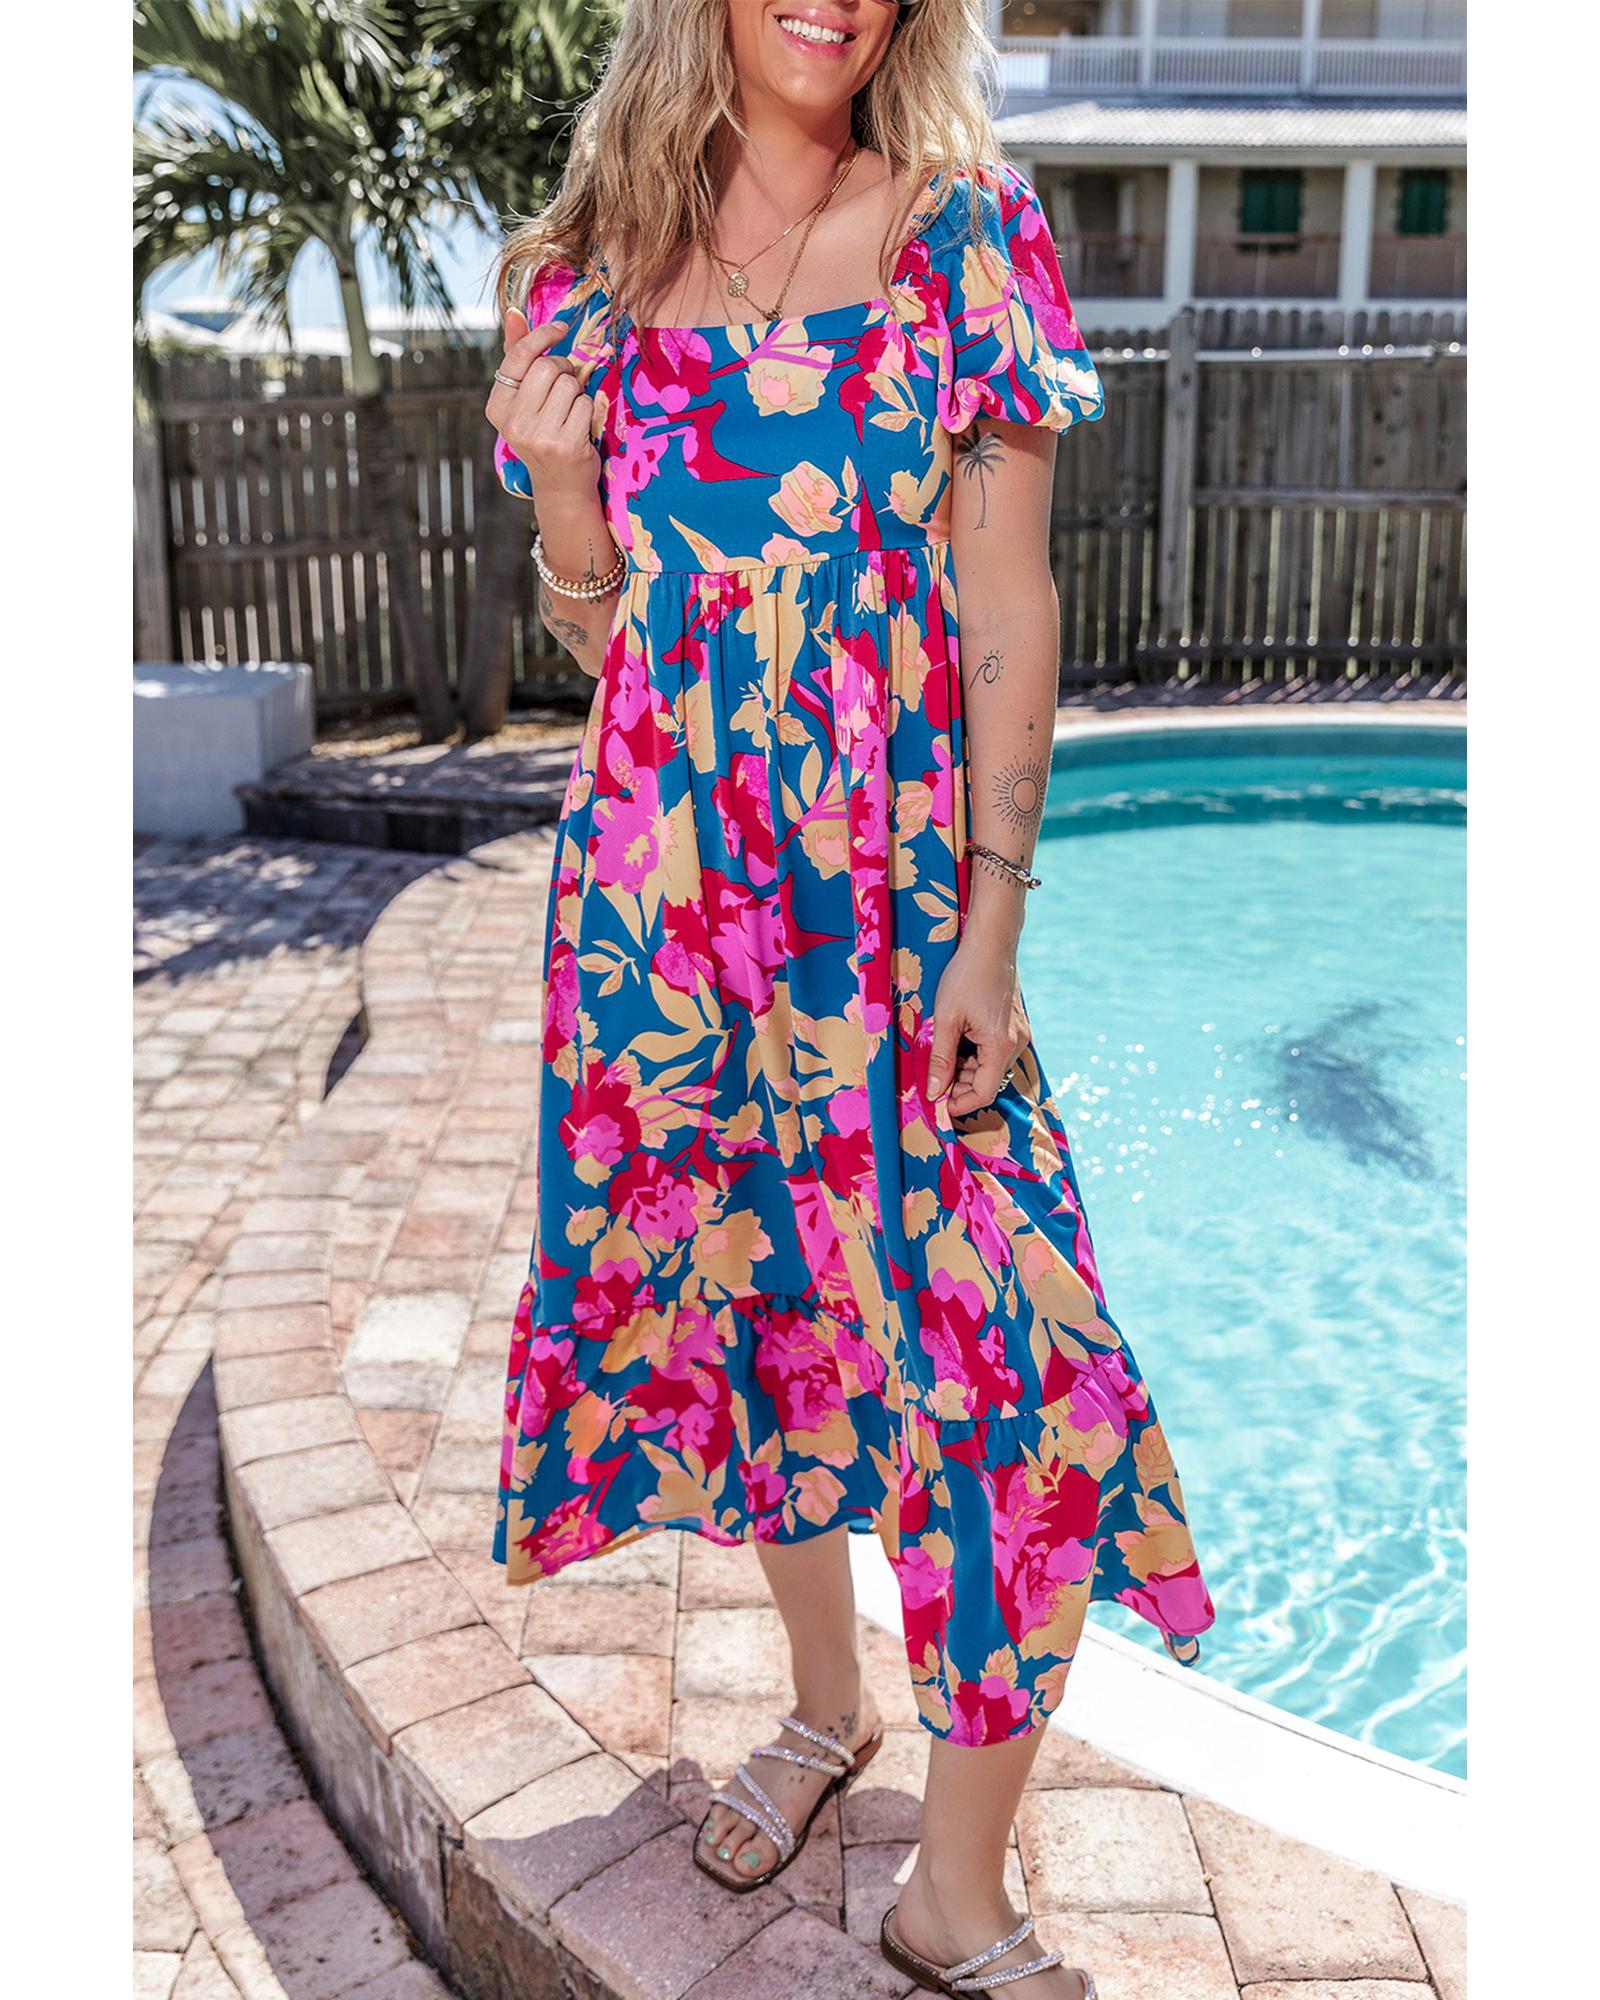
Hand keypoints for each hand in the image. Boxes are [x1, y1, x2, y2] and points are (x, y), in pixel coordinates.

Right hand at [484, 307, 601, 499]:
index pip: (519, 356)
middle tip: (568, 385)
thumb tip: (514, 311)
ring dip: (578, 392)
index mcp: (497, 408)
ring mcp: (538, 436)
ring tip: (571, 411)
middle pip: (548, 367)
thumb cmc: (544, 435)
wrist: (561, 487)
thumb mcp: (525, 400)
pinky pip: (586, 405)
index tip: (561, 329)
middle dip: (565, 369)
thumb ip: (519, 357)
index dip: (542, 336)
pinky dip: (589, 411)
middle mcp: (513, 423)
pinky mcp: (565, 446)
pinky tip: (581, 428)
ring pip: (570, 385)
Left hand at [925, 937, 1029, 1117]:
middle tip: (933, 1078)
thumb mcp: (946, 1019)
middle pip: (988, 1083)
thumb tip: (934, 1091)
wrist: (991, 944)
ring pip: (991, 1068)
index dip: (959, 1104)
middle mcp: (1016, 1045)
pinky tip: (957, 1042)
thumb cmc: (967, 976)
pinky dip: (976, 1056)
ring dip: (966, 1070)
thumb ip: (940, 1059)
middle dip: (960, 1086)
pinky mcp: (1016, 1027)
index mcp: (1000, 1047)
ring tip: (942, 1055)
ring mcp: (1019, 1035)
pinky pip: (996, 1053)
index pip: (983, 1093)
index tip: (937, 1104)